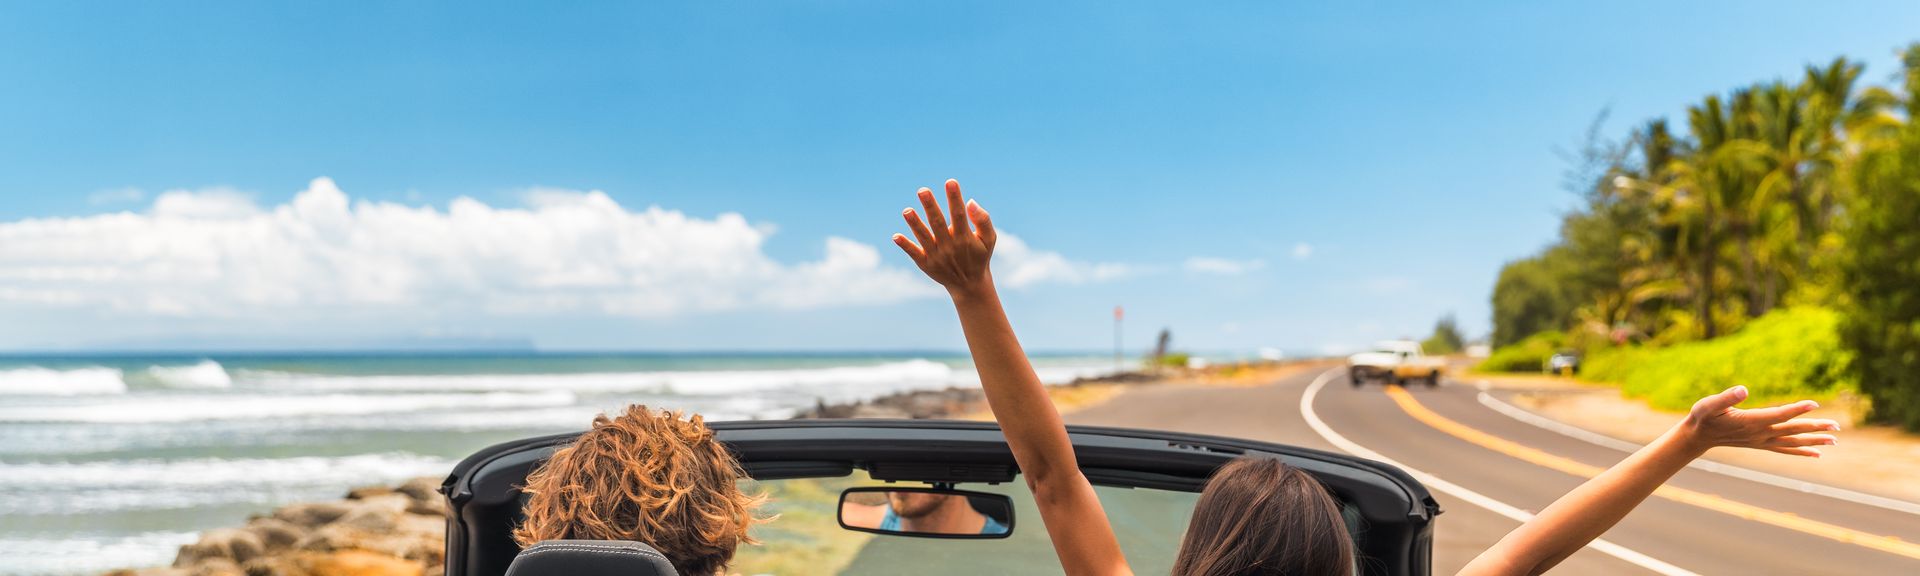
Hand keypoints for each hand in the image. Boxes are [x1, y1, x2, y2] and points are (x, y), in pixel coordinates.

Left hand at [893, 179, 997, 296]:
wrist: (969, 285)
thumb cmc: (979, 256)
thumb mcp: (989, 239)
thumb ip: (983, 220)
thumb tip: (970, 201)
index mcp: (965, 237)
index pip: (959, 215)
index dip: (954, 198)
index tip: (950, 182)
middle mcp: (949, 246)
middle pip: (938, 223)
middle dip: (930, 206)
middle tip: (922, 190)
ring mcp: (936, 255)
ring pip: (924, 237)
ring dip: (915, 224)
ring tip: (906, 211)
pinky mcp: (926, 264)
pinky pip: (914, 254)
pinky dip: (905, 246)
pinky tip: (896, 236)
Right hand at [1679, 385, 1839, 456]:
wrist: (1698, 436)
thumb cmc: (1703, 416)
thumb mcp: (1709, 404)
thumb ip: (1727, 397)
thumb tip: (1744, 389)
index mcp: (1750, 422)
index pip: (1779, 415)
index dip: (1797, 409)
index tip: (1815, 404)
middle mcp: (1759, 434)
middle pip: (1792, 430)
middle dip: (1815, 428)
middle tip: (1837, 426)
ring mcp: (1762, 441)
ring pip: (1793, 442)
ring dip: (1814, 441)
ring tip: (1834, 440)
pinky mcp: (1761, 444)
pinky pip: (1785, 449)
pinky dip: (1802, 451)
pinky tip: (1816, 454)